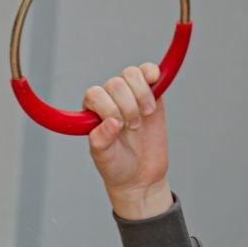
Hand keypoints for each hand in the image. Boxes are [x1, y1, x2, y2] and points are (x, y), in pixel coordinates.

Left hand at [84, 63, 172, 219]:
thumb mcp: (104, 159)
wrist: (141, 175)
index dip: (108, 108)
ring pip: (132, 74)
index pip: (95, 94)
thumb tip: (110, 123)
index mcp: (92, 112)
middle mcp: (109, 100)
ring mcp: (130, 95)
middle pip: (116, 84)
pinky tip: (155, 81)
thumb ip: (101, 141)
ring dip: (141, 94)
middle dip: (127, 106)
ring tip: (145, 115)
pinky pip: (148, 71)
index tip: (118, 127)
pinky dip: (152, 72)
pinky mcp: (151, 94)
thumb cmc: (117, 166)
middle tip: (132, 128)